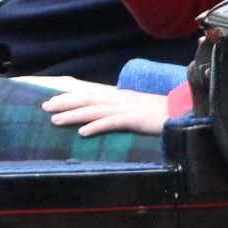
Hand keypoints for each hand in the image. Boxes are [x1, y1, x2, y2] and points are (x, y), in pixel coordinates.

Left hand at [33, 78, 170, 136]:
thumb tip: (102, 113)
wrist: (182, 112)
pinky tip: (83, 132)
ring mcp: (127, 109)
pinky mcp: (135, 120)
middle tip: (44, 107)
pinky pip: (112, 123)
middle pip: (87, 99)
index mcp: (118, 96)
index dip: (69, 97)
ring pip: (94, 110)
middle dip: (64, 102)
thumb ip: (118, 109)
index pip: (89, 95)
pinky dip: (96, 127)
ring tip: (55, 120)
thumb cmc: (158, 113)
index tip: (51, 100)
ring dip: (74, 115)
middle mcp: (119, 99)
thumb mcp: (134, 108)